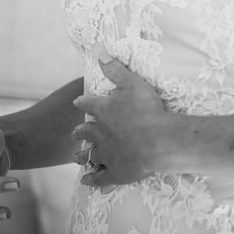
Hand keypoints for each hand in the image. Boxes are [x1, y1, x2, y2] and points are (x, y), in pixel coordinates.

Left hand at [72, 51, 169, 187]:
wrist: (157, 141)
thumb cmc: (147, 110)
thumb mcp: (133, 83)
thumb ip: (115, 69)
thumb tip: (99, 52)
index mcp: (103, 111)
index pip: (88, 104)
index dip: (82, 102)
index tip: (78, 102)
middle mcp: (100, 133)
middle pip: (85, 132)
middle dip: (80, 131)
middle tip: (75, 133)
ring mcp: (106, 154)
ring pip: (90, 155)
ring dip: (83, 155)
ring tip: (78, 156)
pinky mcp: (114, 172)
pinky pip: (99, 178)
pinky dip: (92, 179)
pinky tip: (86, 180)